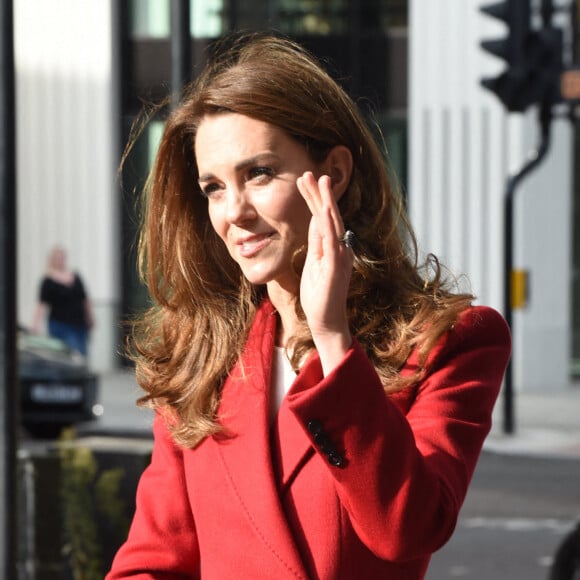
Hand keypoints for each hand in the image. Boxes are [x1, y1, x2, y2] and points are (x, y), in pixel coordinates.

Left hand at [296, 171, 352, 373]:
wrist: (326, 321)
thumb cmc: (318, 296)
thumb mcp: (313, 264)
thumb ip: (316, 243)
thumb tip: (314, 221)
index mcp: (333, 247)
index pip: (323, 218)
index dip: (314, 198)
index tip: (304, 180)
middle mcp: (340, 248)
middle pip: (329, 215)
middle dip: (319, 193)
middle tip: (309, 172)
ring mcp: (340, 257)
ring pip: (333, 223)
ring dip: (325, 201)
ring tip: (319, 182)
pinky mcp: (335, 268)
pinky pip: (332, 243)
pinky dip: (328, 226)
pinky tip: (324, 211)